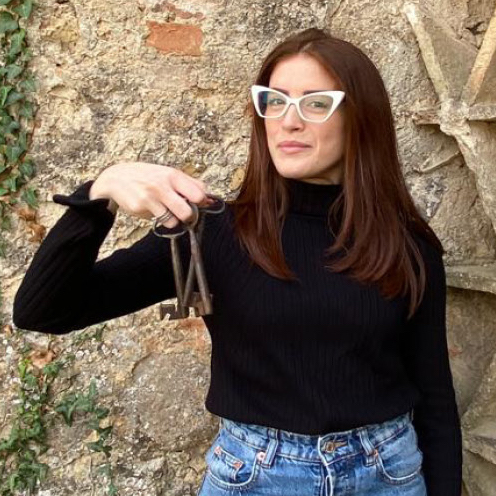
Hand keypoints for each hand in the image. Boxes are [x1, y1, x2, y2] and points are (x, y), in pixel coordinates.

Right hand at [89, 162, 212, 227]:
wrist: (116, 178)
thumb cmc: (147, 176)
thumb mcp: (168, 173)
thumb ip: (189, 184)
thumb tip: (209, 198)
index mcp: (173, 175)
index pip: (199, 193)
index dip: (201, 203)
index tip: (198, 204)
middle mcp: (162, 185)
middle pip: (188, 212)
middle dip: (189, 217)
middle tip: (184, 214)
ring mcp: (150, 197)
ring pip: (173, 221)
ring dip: (172, 220)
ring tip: (165, 211)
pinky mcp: (140, 207)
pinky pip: (158, 221)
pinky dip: (158, 219)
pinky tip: (151, 209)